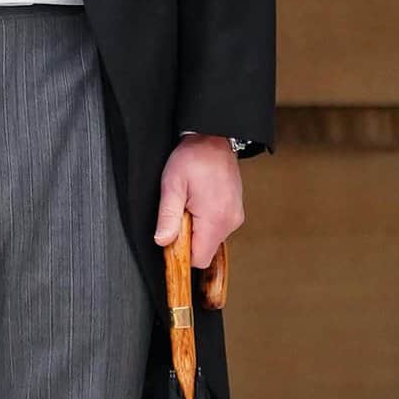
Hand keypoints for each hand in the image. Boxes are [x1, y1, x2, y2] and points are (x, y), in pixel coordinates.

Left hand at [154, 134, 243, 267]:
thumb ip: (167, 217)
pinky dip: (205, 222)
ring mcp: (235, 217)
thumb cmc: (194, 158)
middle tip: (180, 213)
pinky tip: (199, 202)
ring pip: (211, 240)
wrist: (214, 139)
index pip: (199, 259)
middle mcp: (230, 222)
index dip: (182, 253)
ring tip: (190, 204)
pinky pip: (217, 228)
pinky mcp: (235, 212)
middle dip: (188, 239)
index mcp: (215, 219)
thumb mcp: (172, 186)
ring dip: (196, 229)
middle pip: (205, 250)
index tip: (172, 237)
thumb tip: (162, 241)